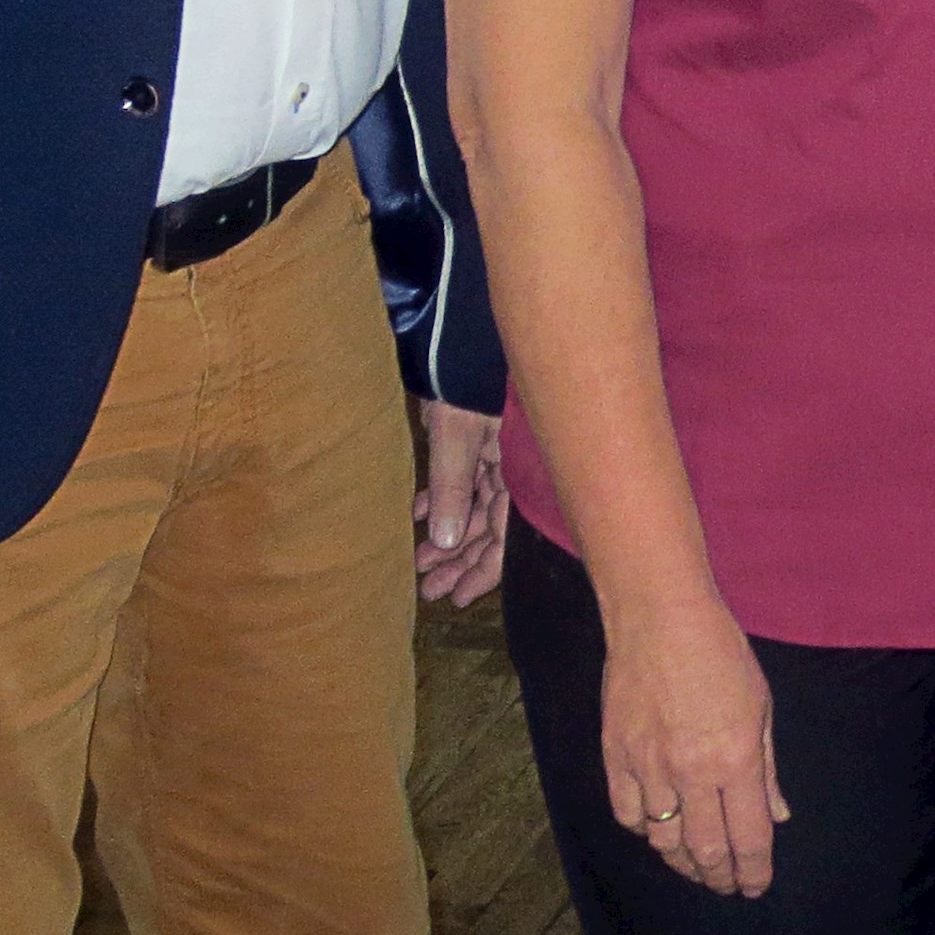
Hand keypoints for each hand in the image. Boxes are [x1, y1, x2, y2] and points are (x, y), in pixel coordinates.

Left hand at [414, 401, 505, 606]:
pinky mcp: (471, 445)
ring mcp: (492, 459)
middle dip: (460, 561)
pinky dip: (437, 502)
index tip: (458, 598)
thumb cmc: (466, 383)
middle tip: (429, 588)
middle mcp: (512, 471)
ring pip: (472, 510)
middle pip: (490, 530)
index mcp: (519, 473)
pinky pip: (458, 485)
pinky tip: (415, 517)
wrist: (460, 335)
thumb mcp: (458, 437)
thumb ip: (452, 489)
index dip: (484, 571)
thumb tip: (447, 540)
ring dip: (446, 536)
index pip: (508, 537)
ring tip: (419, 560)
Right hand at [600, 587, 788, 896]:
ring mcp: (650, 767)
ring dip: (682, 862)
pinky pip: (628, 814)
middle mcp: (692, 773)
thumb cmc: (720, 653)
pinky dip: (644, 829)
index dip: (753, 871)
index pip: (748, 837)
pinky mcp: (616, 757)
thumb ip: (767, 767)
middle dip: (719, 877)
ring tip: (695, 867)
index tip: (755, 886)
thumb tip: (776, 815)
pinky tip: (657, 829)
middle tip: (725, 885)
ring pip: (663, 840)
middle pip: (705, 850)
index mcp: (737, 759)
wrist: (658, 616)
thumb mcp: (760, 705)